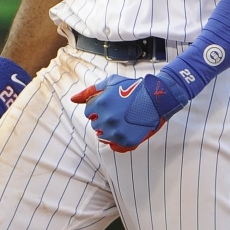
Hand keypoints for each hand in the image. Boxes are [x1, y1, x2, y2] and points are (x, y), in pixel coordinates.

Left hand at [71, 71, 187, 151]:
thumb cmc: (133, 87)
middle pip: (95, 125)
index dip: (99, 108)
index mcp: (99, 104)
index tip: (111, 105)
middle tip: (118, 112)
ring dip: (110, 130)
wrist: (157, 97)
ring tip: (123, 120)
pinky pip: (114, 146)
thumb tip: (73, 99)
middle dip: (103, 119)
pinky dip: (118, 141)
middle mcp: (106, 119)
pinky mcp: (127, 141)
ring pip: (103, 136)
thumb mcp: (110, 82)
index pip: (89, 112)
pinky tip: (126, 130)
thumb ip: (89, 92)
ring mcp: (116, 131)